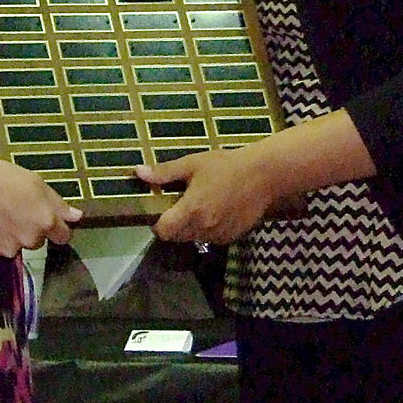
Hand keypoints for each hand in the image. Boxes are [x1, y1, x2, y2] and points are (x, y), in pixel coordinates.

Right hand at [0, 155, 81, 259]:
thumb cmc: (2, 177)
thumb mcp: (36, 183)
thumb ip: (58, 204)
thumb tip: (77, 217)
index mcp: (45, 221)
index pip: (63, 236)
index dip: (57, 228)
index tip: (47, 219)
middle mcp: (30, 240)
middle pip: (38, 241)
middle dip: (31, 229)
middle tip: (16, 209)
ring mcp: (8, 249)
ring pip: (17, 246)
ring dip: (12, 235)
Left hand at [135, 146, 273, 244]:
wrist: (263, 176)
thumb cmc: (226, 166)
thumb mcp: (193, 164)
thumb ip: (165, 172)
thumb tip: (138, 172)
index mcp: (191, 210)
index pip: (163, 231)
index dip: (156, 223)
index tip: (159, 210)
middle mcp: (203, 227)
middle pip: (176, 236)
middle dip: (173, 224)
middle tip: (179, 204)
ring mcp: (219, 234)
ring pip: (193, 238)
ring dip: (190, 227)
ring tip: (199, 205)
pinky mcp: (231, 237)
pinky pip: (210, 238)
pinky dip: (207, 229)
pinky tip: (215, 210)